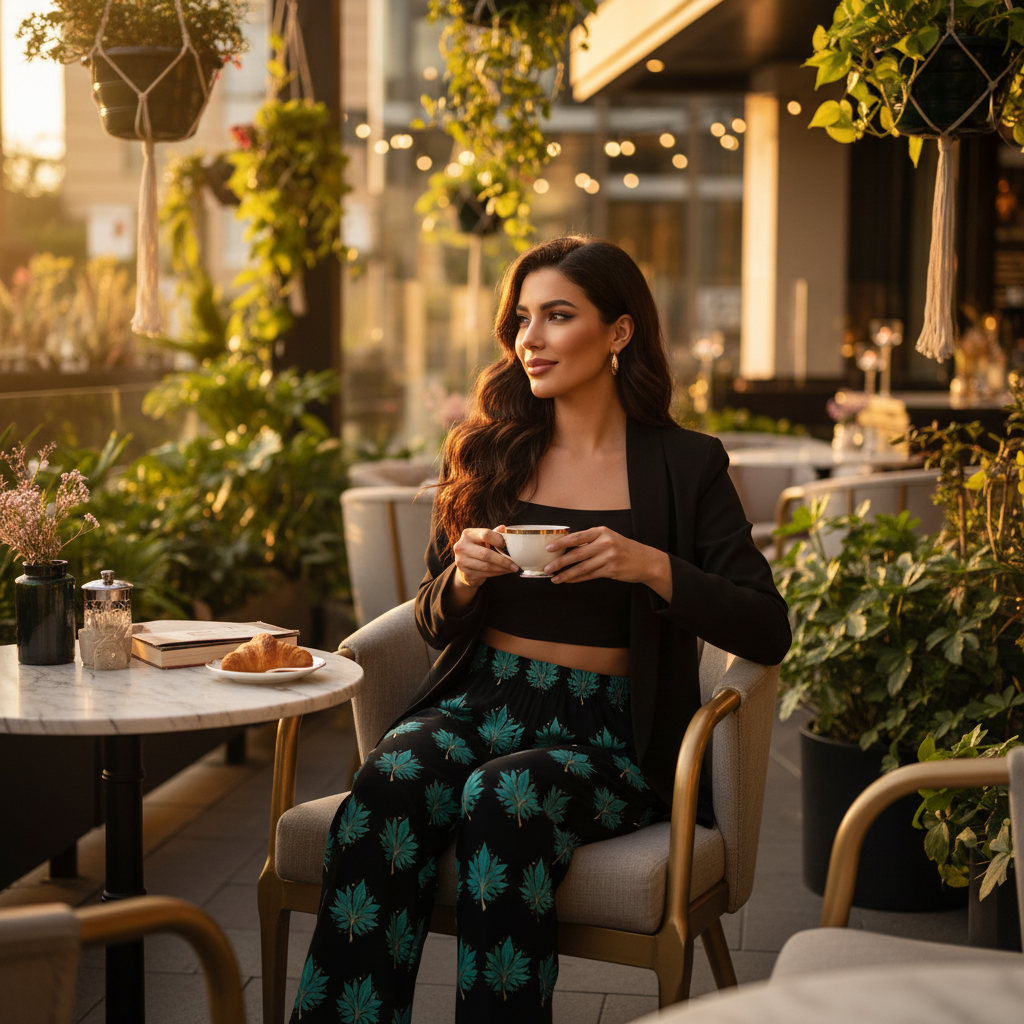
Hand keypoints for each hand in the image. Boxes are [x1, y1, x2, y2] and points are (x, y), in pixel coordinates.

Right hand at [452, 525, 519, 588]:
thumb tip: (504, 528)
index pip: (486, 534)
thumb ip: (493, 534)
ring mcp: (462, 562)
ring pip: (487, 566)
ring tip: (512, 568)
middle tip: (515, 564)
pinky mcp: (466, 574)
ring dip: (502, 568)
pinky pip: (486, 574)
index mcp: (468, 534)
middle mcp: (461, 547)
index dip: (499, 540)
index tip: (508, 546)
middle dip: (503, 560)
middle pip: (486, 554)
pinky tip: (504, 571)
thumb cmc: (477, 549)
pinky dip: (497, 573)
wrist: (465, 568)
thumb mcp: (483, 539)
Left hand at [543, 527, 670, 597]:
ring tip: (554, 578)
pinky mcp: (612, 570)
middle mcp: (605, 543)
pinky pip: (590, 575)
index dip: (561, 542)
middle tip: (547, 568)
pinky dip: (577, 578)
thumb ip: (591, 541)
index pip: (577, 536)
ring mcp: (609, 557)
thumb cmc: (623, 549)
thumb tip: (566, 547)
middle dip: (560, 562)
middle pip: (577, 553)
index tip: (548, 548)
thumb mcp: (609, 538)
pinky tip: (568, 580)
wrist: (646, 561)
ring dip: (566, 574)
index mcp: (602, 531)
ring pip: (582, 567)